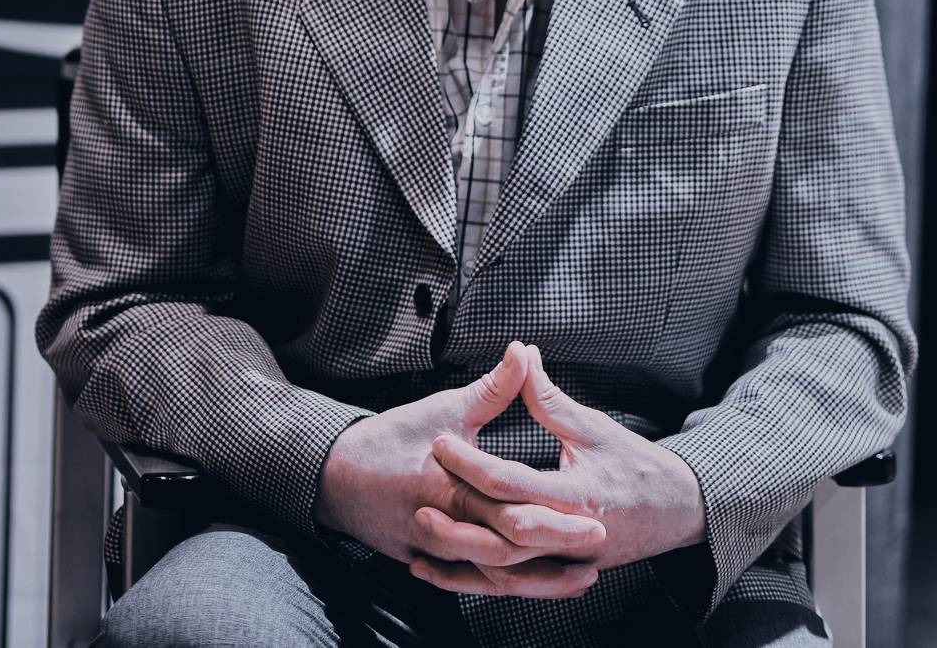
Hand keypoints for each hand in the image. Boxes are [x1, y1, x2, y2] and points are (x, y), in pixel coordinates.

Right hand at [314, 340, 605, 594]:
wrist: (336, 475)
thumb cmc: (392, 437)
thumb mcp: (444, 408)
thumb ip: (492, 387)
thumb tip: (524, 350)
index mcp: (453, 486)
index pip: (514, 509)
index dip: (557, 519)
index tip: (597, 517)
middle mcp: (447, 525)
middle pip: (512, 551)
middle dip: (558, 552)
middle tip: (599, 546)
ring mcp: (436, 552)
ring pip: (496, 577)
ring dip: (540, 580)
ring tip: (580, 575)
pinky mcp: (429, 563)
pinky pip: (473, 584)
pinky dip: (506, 585)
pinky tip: (531, 583)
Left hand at [410, 343, 706, 596]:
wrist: (680, 511)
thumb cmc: (637, 465)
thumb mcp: (594, 426)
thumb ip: (549, 397)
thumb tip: (521, 353)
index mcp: (578, 495)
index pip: (512, 481)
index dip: (471, 461)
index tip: (439, 442)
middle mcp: (570, 535)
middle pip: (503, 535)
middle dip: (458, 520)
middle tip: (420, 498)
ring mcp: (567, 562)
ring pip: (506, 571)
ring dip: (462, 559)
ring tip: (422, 541)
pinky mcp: (562, 574)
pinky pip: (515, 585)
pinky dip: (479, 580)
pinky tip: (448, 569)